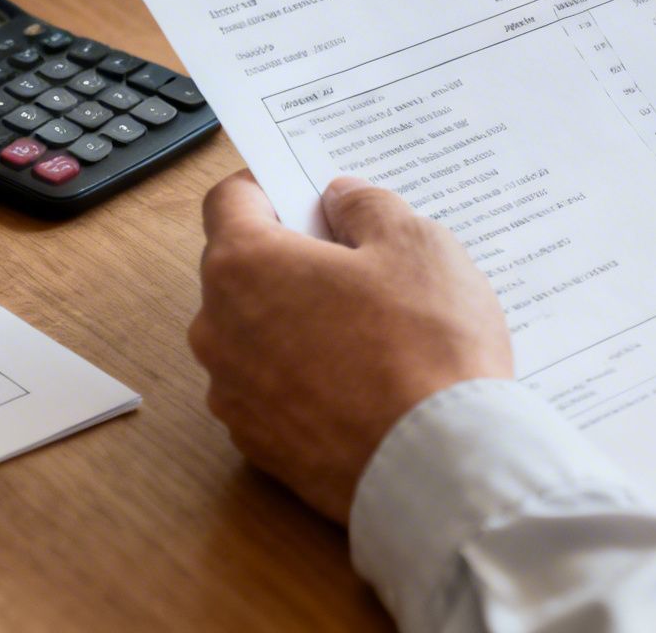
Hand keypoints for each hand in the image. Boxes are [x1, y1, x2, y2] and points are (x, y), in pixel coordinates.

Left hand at [189, 172, 511, 523]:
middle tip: (360, 260)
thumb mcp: (416, 245)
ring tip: (372, 328)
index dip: (272, 186)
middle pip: (242, 269)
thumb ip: (368, 206)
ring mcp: (233, 395)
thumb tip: (343, 199)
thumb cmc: (425, 348)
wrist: (436, 468)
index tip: (310, 192)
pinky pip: (273, 389)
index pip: (230, 199)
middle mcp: (218, 330)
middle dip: (292, 257)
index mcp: (243, 266)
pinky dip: (305, 376)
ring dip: (297, 320)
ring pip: (256, 332)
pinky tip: (364, 380)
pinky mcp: (258, 445)